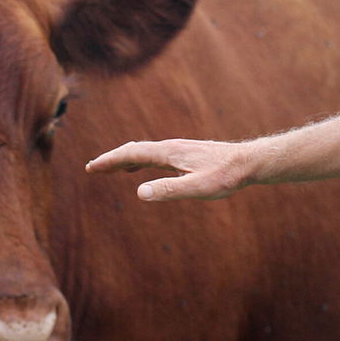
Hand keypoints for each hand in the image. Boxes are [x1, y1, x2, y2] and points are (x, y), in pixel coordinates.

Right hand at [84, 139, 251, 200]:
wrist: (248, 162)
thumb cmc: (225, 176)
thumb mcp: (198, 187)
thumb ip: (169, 189)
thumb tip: (140, 192)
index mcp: (169, 153)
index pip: (132, 154)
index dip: (110, 160)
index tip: (91, 167)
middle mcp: (171, 147)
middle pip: (134, 150)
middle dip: (112, 159)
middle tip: (92, 168)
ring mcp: (179, 150)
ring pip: (145, 152)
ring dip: (125, 159)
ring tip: (110, 168)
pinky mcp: (186, 155)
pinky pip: (156, 156)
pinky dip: (141, 160)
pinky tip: (141, 168)